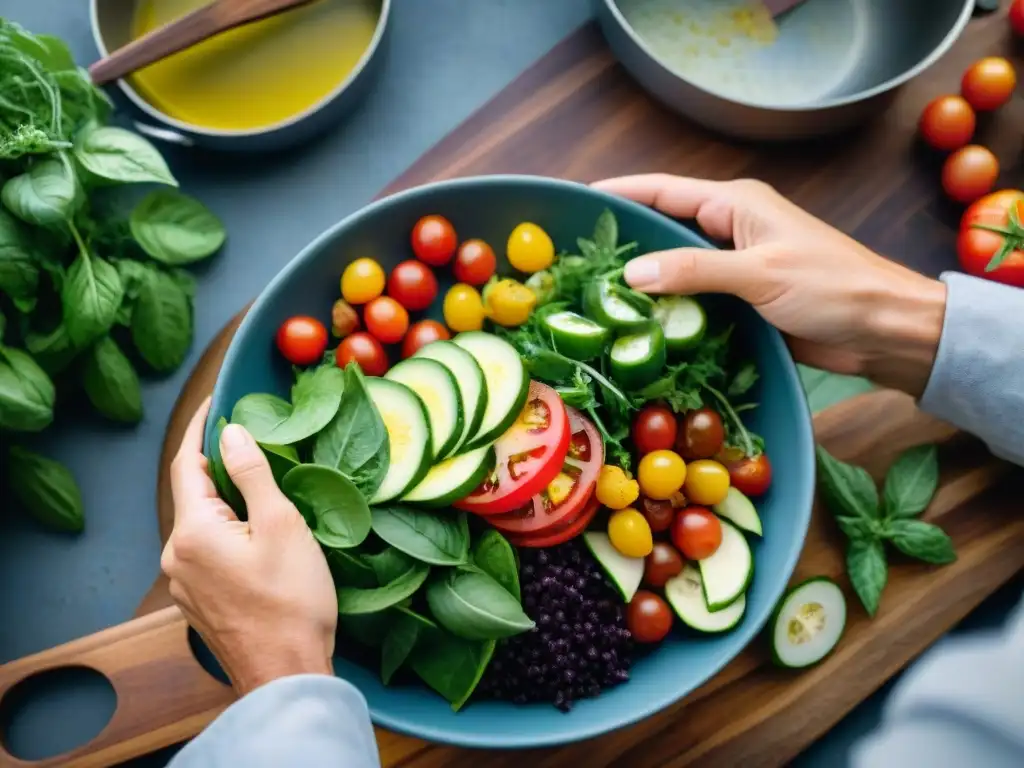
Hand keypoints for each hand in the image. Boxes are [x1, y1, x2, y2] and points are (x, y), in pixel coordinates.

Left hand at [163, 399, 336, 694]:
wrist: (287, 674)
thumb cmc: (292, 599)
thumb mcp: (281, 524)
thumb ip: (252, 474)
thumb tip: (230, 433)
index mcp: (192, 532)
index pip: (186, 464)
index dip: (201, 429)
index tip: (216, 401)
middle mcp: (175, 557)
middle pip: (193, 495)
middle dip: (220, 467)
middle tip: (257, 445)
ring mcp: (184, 584)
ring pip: (202, 526)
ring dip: (226, 504)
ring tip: (265, 492)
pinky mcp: (198, 604)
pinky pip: (207, 553)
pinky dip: (228, 533)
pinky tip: (258, 537)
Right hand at [592, 174, 946, 396]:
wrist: (883, 329)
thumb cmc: (833, 288)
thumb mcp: (760, 274)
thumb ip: (696, 271)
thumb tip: (632, 273)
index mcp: (736, 205)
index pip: (664, 191)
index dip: (620, 193)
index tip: (578, 202)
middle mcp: (730, 230)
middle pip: (663, 230)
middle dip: (624, 244)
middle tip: (578, 263)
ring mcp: (735, 267)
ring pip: (675, 270)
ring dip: (644, 284)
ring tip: (595, 299)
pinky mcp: (741, 301)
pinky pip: (693, 301)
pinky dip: (668, 311)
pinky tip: (639, 327)